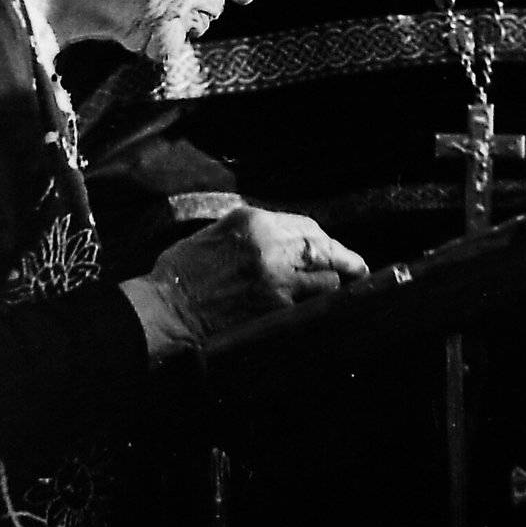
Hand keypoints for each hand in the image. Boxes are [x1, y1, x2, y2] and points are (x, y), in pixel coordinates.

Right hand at [122, 206, 367, 357]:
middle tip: (357, 265)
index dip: (323, 237)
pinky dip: (321, 298)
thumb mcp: (217, 232)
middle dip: (343, 255)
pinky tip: (326, 301)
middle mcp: (268, 243)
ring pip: (324, 273)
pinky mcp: (275, 304)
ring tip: (348, 283)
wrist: (168, 306)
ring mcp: (274, 274)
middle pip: (320, 245)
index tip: (331, 246)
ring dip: (337, 278)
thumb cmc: (183, 270)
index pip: (303, 224)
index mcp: (252, 221)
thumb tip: (285, 238)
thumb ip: (253, 231)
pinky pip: (311, 298)